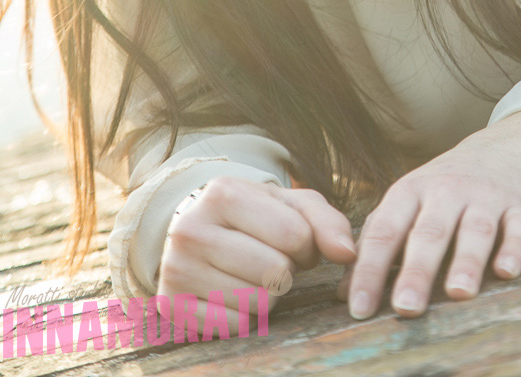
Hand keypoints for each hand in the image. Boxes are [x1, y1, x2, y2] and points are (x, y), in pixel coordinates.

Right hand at [158, 176, 356, 333]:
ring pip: (257, 303)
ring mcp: (176, 269)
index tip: (295, 242)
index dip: (307, 246)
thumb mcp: (289, 204)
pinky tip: (234, 293)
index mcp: (223, 192)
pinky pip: (234, 327)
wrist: (197, 231)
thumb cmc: (254, 217)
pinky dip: (245, 316)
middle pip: (275, 273)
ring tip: (253, 275)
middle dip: (286, 271)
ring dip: (268, 295)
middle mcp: (191, 229)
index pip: (293, 234)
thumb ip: (327, 221)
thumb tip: (349, 255)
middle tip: (272, 260)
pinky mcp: (172, 305)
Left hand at [345, 110, 520, 318]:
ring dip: (466, 261)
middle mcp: (446, 190)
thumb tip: (344, 294)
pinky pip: (519, 227)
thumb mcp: (406, 203)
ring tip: (457, 293)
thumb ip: (377, 244)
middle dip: (416, 270)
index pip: (385, 231)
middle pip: (429, 232)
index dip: (370, 269)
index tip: (359, 308)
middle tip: (405, 307)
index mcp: (410, 191)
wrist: (502, 152)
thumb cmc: (442, 190)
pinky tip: (506, 272)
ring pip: (475, 229)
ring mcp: (485, 197)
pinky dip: (514, 249)